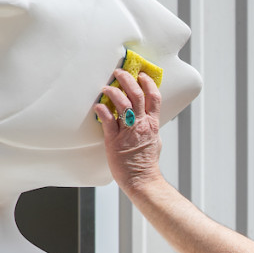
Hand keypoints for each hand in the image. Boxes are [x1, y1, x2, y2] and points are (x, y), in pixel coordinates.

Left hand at [93, 70, 164, 193]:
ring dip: (113, 92)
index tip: (141, 74)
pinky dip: (102, 110)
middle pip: (137, 94)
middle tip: (120, 72)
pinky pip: (107, 120)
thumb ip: (149, 126)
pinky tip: (98, 106)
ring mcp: (128, 132)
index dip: (148, 82)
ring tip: (107, 87)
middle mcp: (141, 125)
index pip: (154, 97)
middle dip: (128, 79)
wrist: (141, 180)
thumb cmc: (146, 162)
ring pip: (122, 104)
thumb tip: (147, 117)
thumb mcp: (154, 139)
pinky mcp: (114, 140)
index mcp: (152, 124)